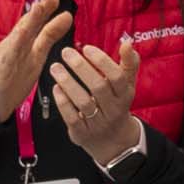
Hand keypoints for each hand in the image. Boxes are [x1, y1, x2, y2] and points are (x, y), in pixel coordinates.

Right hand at [0, 0, 73, 121]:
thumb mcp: (35, 51)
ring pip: (19, 38)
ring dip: (27, 23)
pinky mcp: (1, 71)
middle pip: (28, 25)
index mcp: (24, 42)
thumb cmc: (14, 74)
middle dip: (38, 12)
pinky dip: (14, 48)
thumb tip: (65, 17)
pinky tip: (21, 37)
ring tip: (37, 9)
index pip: (35, 22)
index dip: (44, 10)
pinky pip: (8, 59)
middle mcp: (16, 46)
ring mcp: (8, 57)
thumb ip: (48, 34)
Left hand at [50, 41, 142, 165]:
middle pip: (98, 87)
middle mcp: (113, 109)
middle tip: (65, 52)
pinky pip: (71, 117)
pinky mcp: (82, 133)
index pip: (117, 76)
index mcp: (125, 95)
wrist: (113, 141)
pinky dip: (63, 101)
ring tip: (55, 67)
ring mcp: (98, 123)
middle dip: (81, 67)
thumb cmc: (116, 104)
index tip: (86, 48)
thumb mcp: (126, 85)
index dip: (102, 61)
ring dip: (67, 82)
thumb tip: (127, 42)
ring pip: (83, 102)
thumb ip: (128, 63)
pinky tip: (56, 88)